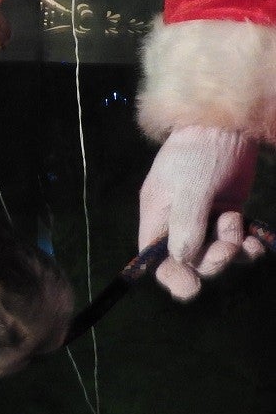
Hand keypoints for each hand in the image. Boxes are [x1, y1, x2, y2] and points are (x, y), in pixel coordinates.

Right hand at [138, 126, 263, 299]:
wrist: (225, 127)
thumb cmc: (198, 154)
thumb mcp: (190, 188)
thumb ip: (185, 225)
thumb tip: (182, 259)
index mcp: (158, 217)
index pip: (155, 257)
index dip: (170, 275)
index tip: (191, 286)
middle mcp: (178, 223)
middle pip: (190, 261)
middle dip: (212, 259)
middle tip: (229, 246)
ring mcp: (205, 220)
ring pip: (216, 254)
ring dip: (232, 251)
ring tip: (239, 228)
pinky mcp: (228, 215)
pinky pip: (237, 243)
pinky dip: (248, 246)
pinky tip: (256, 239)